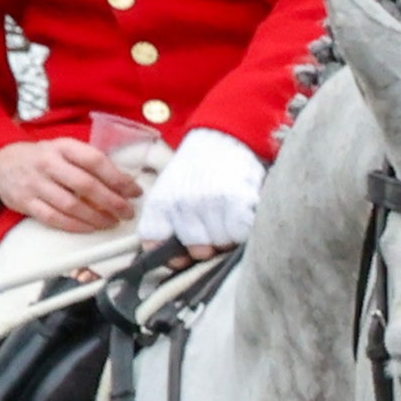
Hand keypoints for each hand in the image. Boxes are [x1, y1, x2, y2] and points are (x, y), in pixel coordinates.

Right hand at [0, 137, 141, 231]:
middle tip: (127, 212)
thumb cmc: (43, 158)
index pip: (95, 161)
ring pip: (70, 204)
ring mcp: (34, 183)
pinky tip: (90, 228)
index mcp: (62, 146)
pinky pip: (53, 218)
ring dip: (96, 217)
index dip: (118, 178)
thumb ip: (89, 162)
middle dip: (112, 201)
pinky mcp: (24, 202)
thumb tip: (124, 184)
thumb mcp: (64, 150)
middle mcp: (48, 163)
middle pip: (85, 184)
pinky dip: (75, 226)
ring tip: (112, 222)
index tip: (135, 191)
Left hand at [137, 127, 267, 250]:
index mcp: (162, 204)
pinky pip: (241, 233)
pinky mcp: (237, 200)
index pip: (157, 242)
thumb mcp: (168, 192)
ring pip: (223, 244)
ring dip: (228, 237)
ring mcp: (211, 203)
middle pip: (199, 251)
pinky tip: (241, 216)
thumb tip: (171, 260)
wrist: (220, 140)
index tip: (182, 256)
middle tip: (213, 232)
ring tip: (228, 220)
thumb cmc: (195, 172)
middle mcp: (183, 205)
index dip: (172, 257)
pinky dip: (244, 229)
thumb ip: (165, 224)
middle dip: (208, 247)